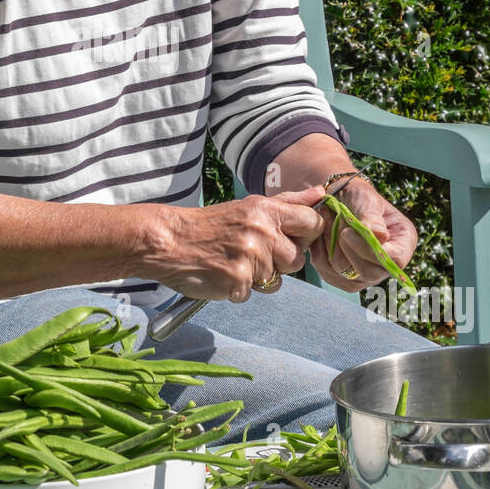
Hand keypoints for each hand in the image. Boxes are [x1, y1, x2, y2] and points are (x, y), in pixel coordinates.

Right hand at [148, 185, 328, 302]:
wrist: (168, 240)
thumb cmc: (211, 225)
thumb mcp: (250, 206)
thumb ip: (289, 201)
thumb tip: (321, 194)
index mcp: (267, 210)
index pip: (313, 224)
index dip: (305, 236)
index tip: (287, 239)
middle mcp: (262, 231)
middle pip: (297, 260)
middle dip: (279, 262)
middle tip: (252, 252)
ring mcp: (250, 258)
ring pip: (276, 281)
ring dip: (257, 277)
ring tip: (233, 262)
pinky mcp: (237, 281)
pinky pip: (252, 294)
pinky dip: (237, 288)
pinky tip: (222, 274)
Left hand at [310, 180, 417, 292]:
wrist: (339, 200)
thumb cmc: (357, 196)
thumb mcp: (365, 198)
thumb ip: (371, 216)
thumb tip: (380, 237)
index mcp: (403, 243)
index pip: (394, 259)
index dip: (369, 250)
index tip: (347, 232)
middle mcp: (388, 265)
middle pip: (369, 272)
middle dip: (346, 247)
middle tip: (335, 220)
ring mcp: (368, 276)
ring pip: (344, 273)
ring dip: (330, 245)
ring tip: (327, 219)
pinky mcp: (346, 280)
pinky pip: (328, 273)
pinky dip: (320, 252)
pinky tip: (321, 234)